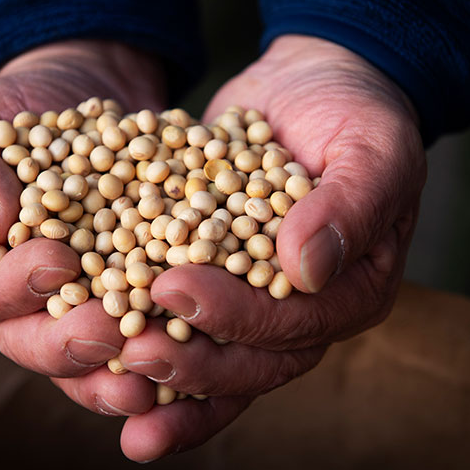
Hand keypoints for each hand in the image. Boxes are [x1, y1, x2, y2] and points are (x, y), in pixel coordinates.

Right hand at [0, 39, 165, 416]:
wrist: (86, 98)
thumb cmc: (22, 110)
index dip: (15, 288)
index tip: (57, 262)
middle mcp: (26, 298)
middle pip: (35, 343)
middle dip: (70, 345)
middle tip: (109, 334)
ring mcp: (81, 303)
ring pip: (90, 358)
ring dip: (117, 375)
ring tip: (150, 383)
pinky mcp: (132, 295)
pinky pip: (144, 334)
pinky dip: (165, 350)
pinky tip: (194, 354)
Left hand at [117, 35, 426, 461]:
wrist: (309, 87)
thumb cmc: (354, 112)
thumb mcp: (372, 147)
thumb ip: (349, 205)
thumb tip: (304, 269)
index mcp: (352, 292)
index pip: (296, 325)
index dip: (236, 318)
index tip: (172, 288)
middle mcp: (305, 313)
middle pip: (249, 362)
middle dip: (189, 362)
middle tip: (130, 348)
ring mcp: (255, 301)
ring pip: (212, 359)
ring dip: (161, 379)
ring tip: (108, 382)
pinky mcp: (213, 281)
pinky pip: (182, 324)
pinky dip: (146, 345)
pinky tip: (98, 364)